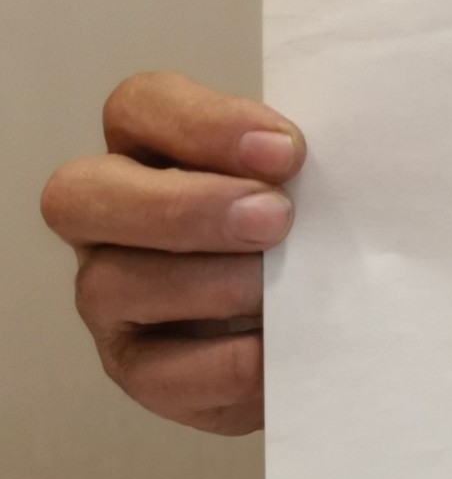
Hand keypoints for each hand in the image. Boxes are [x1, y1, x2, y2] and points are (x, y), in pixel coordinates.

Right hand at [40, 73, 305, 434]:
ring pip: (112, 283)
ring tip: (280, 291)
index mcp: (151, 150)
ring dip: (210, 284)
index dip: (205, 124)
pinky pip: (156, 371)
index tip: (289, 152)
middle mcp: (111, 219)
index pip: (140, 107)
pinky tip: (275, 351)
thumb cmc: (312, 231)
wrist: (329, 324)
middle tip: (276, 220)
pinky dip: (224, 363)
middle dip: (183, 206)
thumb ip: (309, 167)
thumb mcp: (313, 186)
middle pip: (83, 193)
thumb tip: (341, 168)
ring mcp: (110, 296)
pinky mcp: (138, 368)